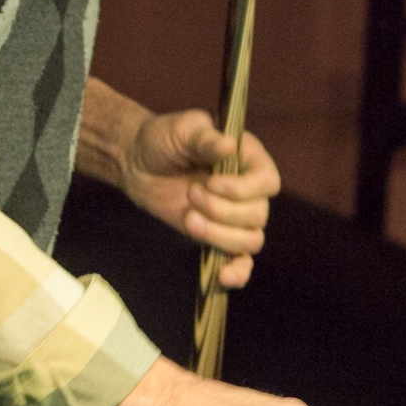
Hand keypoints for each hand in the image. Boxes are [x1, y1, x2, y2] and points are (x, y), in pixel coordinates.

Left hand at [121, 108, 280, 287]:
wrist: (138, 162)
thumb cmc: (164, 139)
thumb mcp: (183, 129)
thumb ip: (205, 138)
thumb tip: (229, 146)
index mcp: (248, 159)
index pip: (267, 181)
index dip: (243, 189)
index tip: (212, 183)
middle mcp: (249, 190)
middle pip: (257, 215)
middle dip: (221, 210)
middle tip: (190, 194)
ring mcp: (234, 217)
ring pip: (250, 240)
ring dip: (219, 235)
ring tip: (189, 219)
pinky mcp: (218, 237)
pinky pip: (241, 262)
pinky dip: (237, 272)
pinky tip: (221, 276)